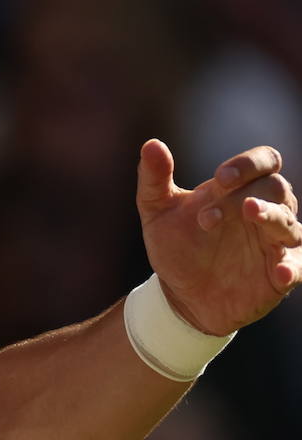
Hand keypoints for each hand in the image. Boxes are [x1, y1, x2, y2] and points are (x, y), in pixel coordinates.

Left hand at [137, 139, 301, 333]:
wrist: (179, 295)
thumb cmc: (176, 247)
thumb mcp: (157, 212)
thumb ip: (154, 179)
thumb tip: (152, 144)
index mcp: (239, 190)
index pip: (265, 162)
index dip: (249, 163)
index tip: (221, 177)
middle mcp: (265, 212)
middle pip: (276, 189)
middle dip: (246, 195)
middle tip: (208, 216)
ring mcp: (275, 243)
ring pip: (290, 223)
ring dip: (271, 217)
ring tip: (250, 213)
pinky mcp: (280, 276)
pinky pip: (297, 268)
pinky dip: (291, 268)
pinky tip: (278, 272)